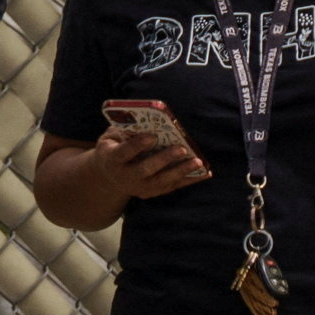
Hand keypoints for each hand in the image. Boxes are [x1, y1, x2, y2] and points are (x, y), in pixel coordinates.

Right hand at [96, 130, 212, 198]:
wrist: (109, 178)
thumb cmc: (113, 150)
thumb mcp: (110, 139)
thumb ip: (123, 131)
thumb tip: (144, 121)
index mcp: (112, 160)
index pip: (124, 153)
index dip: (137, 145)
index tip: (152, 136)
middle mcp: (125, 176)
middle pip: (145, 169)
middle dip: (164, 159)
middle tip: (181, 149)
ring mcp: (139, 187)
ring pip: (161, 181)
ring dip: (180, 171)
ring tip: (197, 161)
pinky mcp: (151, 192)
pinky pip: (173, 186)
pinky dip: (189, 180)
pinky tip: (205, 173)